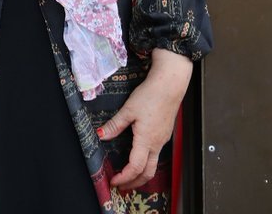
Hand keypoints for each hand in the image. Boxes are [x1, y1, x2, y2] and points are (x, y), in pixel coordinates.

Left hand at [97, 49, 192, 191]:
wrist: (170, 85)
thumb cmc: (151, 95)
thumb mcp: (128, 110)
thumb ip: (114, 125)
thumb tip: (101, 136)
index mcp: (146, 140)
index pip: (135, 167)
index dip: (124, 177)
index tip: (114, 180)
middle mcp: (157, 144)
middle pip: (148, 173)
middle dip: (134, 183)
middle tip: (121, 186)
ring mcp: (162, 140)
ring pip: (154, 165)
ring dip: (141, 175)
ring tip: (129, 177)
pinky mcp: (164, 135)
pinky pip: (156, 155)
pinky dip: (147, 163)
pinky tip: (139, 159)